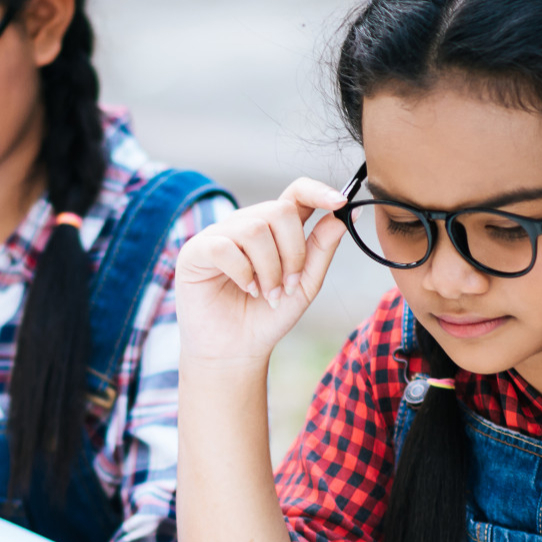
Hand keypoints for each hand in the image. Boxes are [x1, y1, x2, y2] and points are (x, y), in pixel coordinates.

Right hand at [175, 177, 347, 366]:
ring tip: (268, 294)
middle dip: (293, 252)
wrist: (237, 351)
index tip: (340, 202)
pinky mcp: (196, 251)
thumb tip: (345, 215)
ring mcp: (219, 235)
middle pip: (279, 211)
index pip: (295, 192)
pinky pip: (225, 246)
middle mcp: (246, 224)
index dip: (317, 191)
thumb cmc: (268, 317)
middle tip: (289, 285)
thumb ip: (322, 248)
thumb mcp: (305, 284)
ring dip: (269, 268)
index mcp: (274, 229)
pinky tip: (247, 289)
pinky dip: (243, 272)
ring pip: (254, 229)